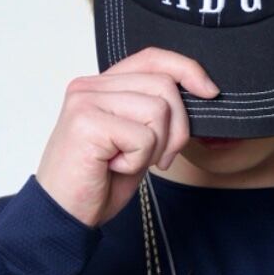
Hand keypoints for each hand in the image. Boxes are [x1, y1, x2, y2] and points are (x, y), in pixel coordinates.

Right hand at [35, 45, 219, 229]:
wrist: (64, 216)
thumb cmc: (97, 184)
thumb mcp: (136, 143)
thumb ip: (155, 115)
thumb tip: (198, 95)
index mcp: (101, 86)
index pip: (152, 58)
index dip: (187, 69)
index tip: (210, 92)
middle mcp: (90, 86)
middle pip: (164, 86)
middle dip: (177, 129)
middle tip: (157, 160)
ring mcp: (86, 101)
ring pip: (158, 110)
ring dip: (154, 148)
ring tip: (126, 163)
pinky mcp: (86, 122)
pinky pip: (143, 137)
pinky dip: (137, 161)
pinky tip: (113, 168)